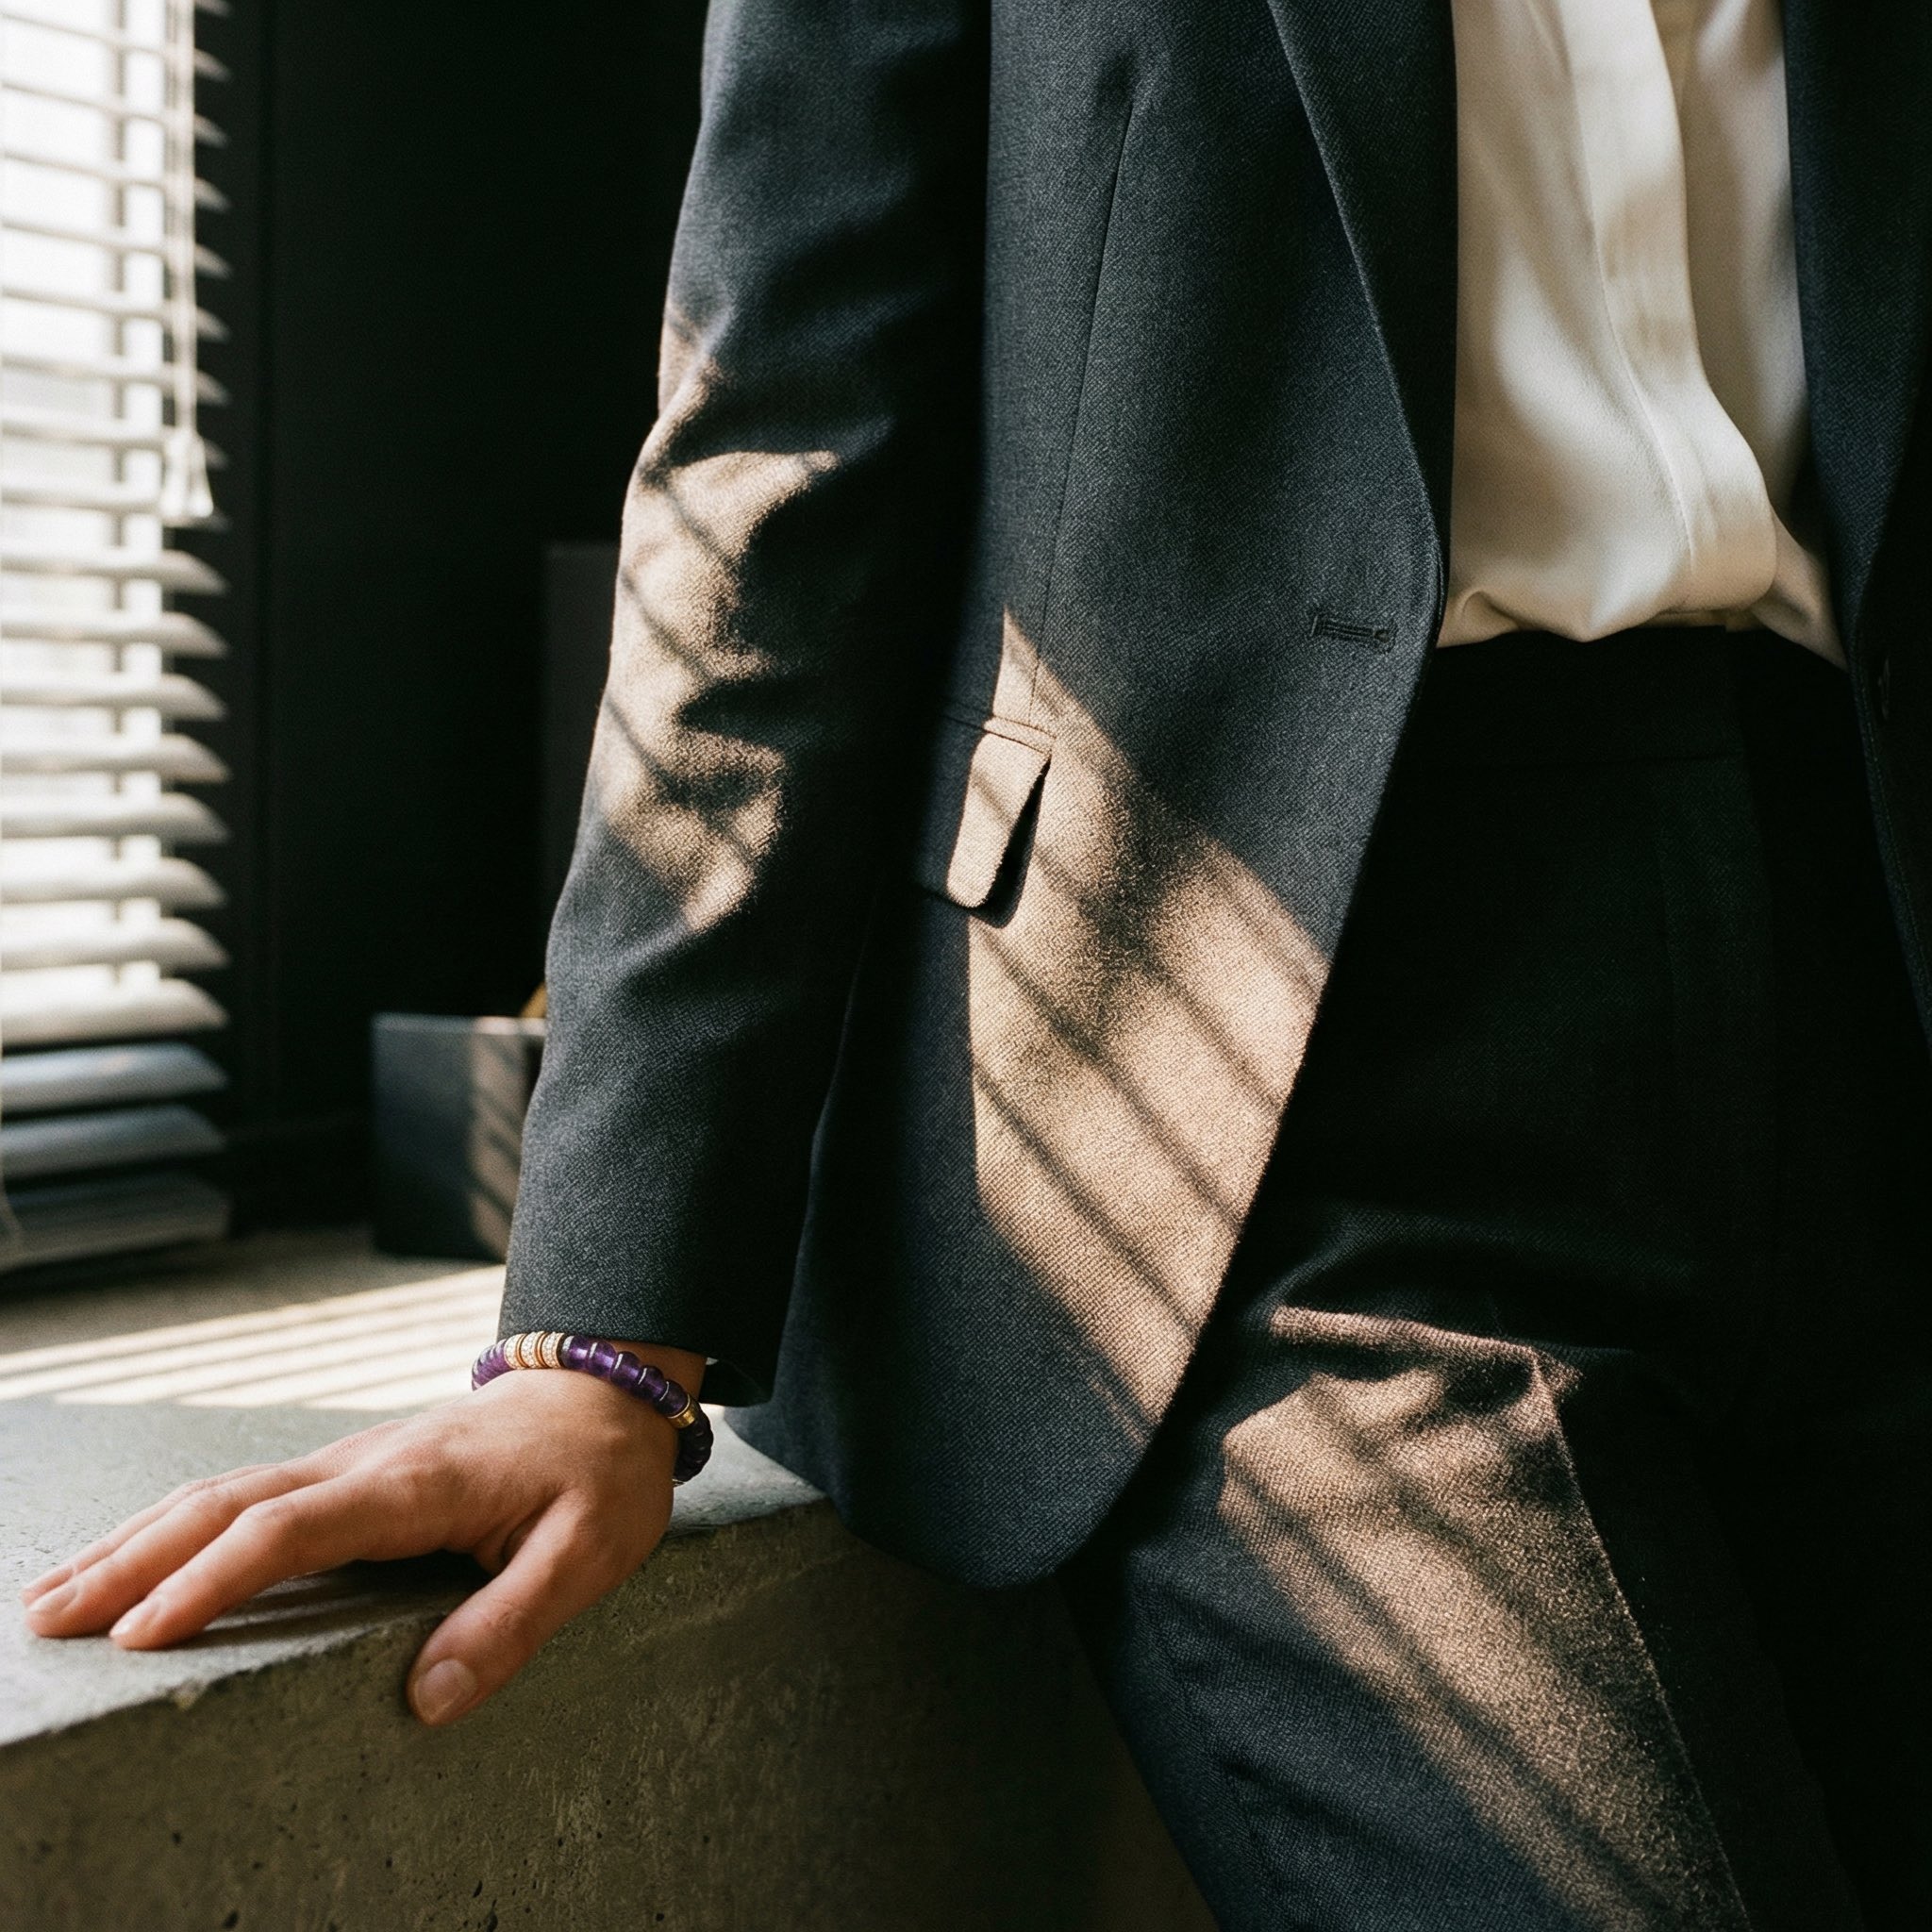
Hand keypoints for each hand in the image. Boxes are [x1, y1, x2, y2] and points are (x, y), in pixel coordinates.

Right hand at [16, 1345, 704, 1725]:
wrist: (610, 1385)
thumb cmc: (601, 1472)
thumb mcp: (588, 1552)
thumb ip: (511, 1622)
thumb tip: (427, 1701)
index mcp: (417, 1485)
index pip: (291, 1529)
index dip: (212, 1581)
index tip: (141, 1635)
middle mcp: (367, 1464)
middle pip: (226, 1505)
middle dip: (131, 1561)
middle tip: (46, 1621)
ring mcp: (353, 1460)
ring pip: (223, 1493)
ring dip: (136, 1540)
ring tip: (54, 1597)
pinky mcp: (354, 1470)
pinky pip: (248, 1495)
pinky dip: (176, 1526)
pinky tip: (139, 1558)